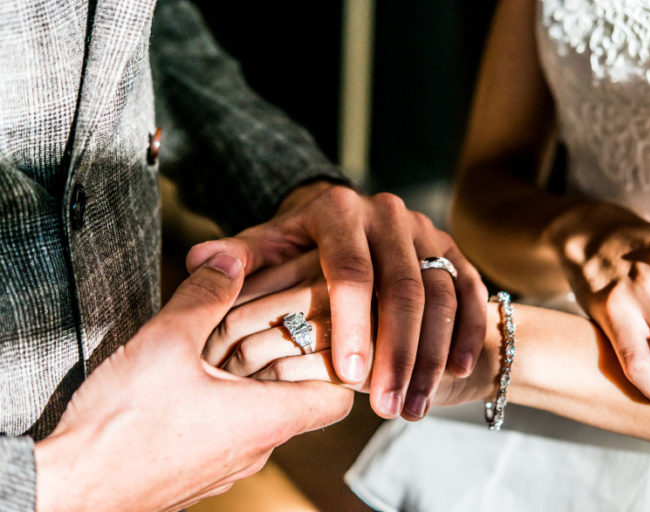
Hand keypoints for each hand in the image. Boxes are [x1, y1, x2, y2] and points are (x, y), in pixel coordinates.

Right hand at [35, 253, 351, 511]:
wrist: (71, 491)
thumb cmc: (121, 427)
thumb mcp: (166, 342)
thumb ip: (205, 296)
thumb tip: (230, 262)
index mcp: (265, 419)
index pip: (339, 396)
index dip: (339, 361)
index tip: (318, 333)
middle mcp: (258, 448)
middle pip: (300, 399)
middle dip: (287, 359)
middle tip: (262, 327)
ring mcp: (230, 465)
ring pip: (262, 414)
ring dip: (251, 379)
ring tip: (221, 348)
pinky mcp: (201, 471)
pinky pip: (231, 431)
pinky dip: (226, 402)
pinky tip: (193, 379)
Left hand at [187, 181, 487, 419]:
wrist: (358, 225)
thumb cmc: (308, 246)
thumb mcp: (274, 245)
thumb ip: (243, 257)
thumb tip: (200, 260)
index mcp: (338, 211)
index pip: (348, 269)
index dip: (351, 323)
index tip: (349, 377)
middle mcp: (387, 215)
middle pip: (401, 286)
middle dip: (397, 351)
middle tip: (385, 405)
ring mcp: (425, 232)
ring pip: (440, 294)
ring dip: (431, 355)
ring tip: (414, 406)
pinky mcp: (453, 252)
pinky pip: (470, 292)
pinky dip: (468, 333)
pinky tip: (457, 372)